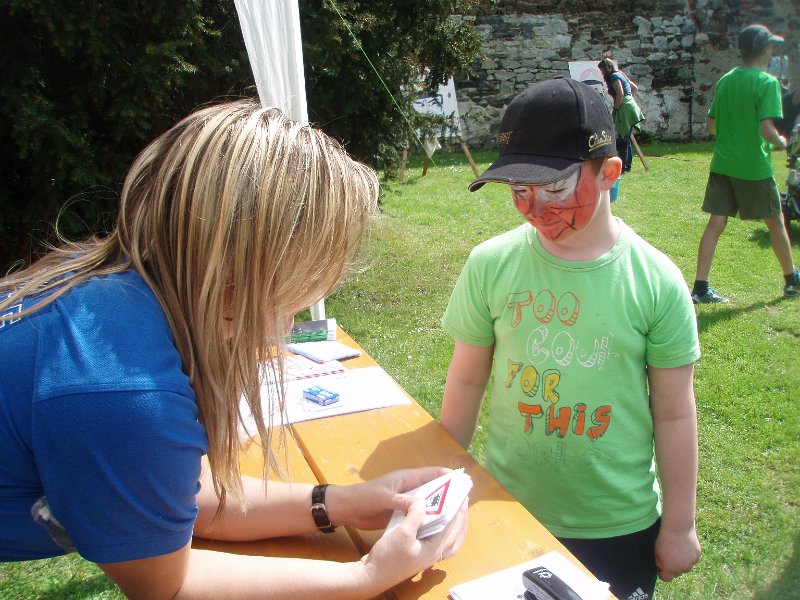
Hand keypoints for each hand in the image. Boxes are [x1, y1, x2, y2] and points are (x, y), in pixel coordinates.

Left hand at [326, 466, 452, 529]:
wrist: (348, 509)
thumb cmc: (364, 497)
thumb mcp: (384, 498)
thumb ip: (402, 501)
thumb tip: (421, 505)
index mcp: (408, 478)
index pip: (433, 473)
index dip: (449, 477)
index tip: (464, 483)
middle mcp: (410, 488)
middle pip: (435, 489)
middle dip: (449, 495)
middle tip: (464, 506)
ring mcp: (407, 501)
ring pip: (429, 504)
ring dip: (440, 509)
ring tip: (456, 519)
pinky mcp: (403, 513)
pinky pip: (420, 515)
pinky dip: (429, 519)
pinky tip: (438, 530)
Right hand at [359, 494, 468, 590]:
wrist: (371, 576)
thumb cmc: (388, 557)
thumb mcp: (402, 533)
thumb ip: (415, 516)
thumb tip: (423, 502)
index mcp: (434, 548)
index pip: (453, 526)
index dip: (459, 511)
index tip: (463, 496)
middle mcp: (434, 554)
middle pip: (455, 536)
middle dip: (461, 519)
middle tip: (462, 503)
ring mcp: (426, 557)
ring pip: (448, 542)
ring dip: (454, 527)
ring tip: (453, 513)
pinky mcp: (417, 556)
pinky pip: (437, 543)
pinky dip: (442, 533)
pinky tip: (434, 525)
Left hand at [654, 524, 700, 581]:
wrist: (678, 527)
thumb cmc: (664, 537)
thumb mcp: (657, 550)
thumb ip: (659, 561)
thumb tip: (660, 566)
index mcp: (670, 568)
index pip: (666, 579)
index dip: (662, 573)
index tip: (661, 567)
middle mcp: (682, 568)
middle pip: (677, 573)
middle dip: (673, 568)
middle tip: (670, 557)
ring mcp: (691, 562)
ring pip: (686, 567)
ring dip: (682, 563)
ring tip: (678, 551)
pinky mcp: (698, 556)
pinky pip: (693, 560)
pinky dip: (689, 556)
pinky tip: (685, 547)